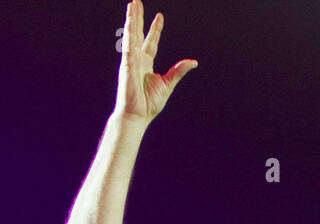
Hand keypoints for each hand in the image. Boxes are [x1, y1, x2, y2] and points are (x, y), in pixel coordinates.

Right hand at [115, 1, 196, 122]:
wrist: (137, 116)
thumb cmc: (149, 104)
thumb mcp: (168, 84)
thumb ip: (178, 71)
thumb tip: (193, 62)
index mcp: (146, 64)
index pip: (150, 42)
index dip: (155, 29)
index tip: (159, 16)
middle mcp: (137, 59)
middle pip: (137, 33)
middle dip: (138, 17)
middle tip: (137, 1)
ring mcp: (130, 60)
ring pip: (131, 34)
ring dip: (131, 18)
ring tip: (132, 3)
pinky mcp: (126, 64)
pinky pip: (128, 44)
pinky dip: (128, 31)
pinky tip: (130, 19)